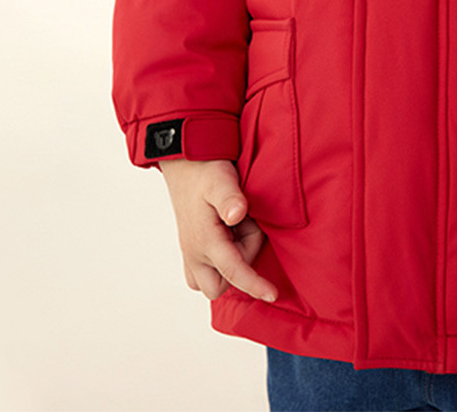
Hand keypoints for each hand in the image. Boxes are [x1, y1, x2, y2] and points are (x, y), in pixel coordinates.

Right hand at [157, 158, 276, 301]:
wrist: (183, 162)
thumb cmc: (205, 169)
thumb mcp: (221, 179)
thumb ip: (230, 198)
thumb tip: (237, 215)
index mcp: (205, 239)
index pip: (233, 272)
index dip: (255, 285)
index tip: (273, 294)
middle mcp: (194, 252)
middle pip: (221, 284)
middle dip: (241, 265)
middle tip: (245, 228)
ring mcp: (190, 252)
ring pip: (210, 282)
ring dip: (228, 266)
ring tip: (236, 231)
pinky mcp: (190, 248)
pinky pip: (202, 274)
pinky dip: (218, 264)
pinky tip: (229, 236)